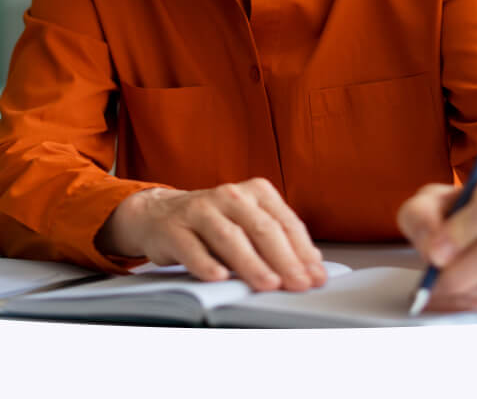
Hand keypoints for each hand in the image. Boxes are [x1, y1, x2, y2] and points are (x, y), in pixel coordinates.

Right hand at [97, 178, 326, 292]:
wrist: (160, 214)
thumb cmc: (214, 223)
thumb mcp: (248, 222)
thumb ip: (276, 240)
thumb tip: (311, 267)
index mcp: (255, 191)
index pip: (284, 222)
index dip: (303, 250)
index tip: (316, 276)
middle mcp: (230, 195)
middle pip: (261, 228)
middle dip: (284, 259)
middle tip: (299, 284)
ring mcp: (200, 209)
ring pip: (229, 237)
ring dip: (251, 263)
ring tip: (269, 284)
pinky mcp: (174, 228)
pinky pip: (191, 248)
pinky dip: (206, 263)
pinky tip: (219, 278)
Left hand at [396, 162, 476, 310]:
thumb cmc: (456, 208)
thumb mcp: (429, 200)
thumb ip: (422, 216)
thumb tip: (432, 247)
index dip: (461, 233)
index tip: (435, 251)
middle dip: (460, 270)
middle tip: (434, 277)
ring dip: (467, 288)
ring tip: (442, 284)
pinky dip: (476, 300)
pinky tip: (459, 291)